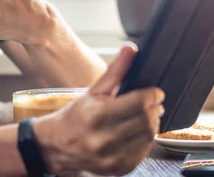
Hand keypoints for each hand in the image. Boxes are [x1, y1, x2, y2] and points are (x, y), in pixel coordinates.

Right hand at [34, 44, 164, 175]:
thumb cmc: (76, 115)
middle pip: (146, 120)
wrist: (57, 145)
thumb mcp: (94, 90)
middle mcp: (104, 138)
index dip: (152, 95)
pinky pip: (143, 153)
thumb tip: (131, 48)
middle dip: (154, 109)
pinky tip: (139, 133)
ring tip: (148, 116)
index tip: (156, 92)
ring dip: (153, 124)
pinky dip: (146, 141)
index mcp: (98, 115)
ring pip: (148, 137)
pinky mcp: (117, 169)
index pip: (138, 102)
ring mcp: (111, 156)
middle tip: (154, 103)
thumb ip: (116, 70)